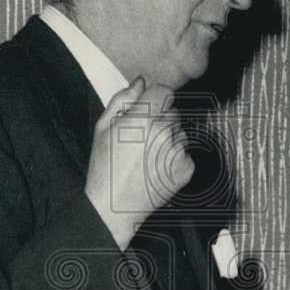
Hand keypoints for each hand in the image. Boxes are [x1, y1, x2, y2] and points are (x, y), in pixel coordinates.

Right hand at [84, 77, 194, 249]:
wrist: (113, 206)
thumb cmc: (105, 167)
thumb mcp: (103, 127)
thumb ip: (123, 99)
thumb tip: (141, 82)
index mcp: (144, 118)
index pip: (165, 91)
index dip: (155, 99)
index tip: (147, 109)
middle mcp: (165, 132)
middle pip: (173, 112)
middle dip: (160, 120)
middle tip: (141, 140)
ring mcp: (178, 151)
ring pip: (180, 132)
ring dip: (168, 139)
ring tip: (147, 156)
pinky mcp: (186, 168)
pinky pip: (185, 152)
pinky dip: (174, 158)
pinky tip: (155, 168)